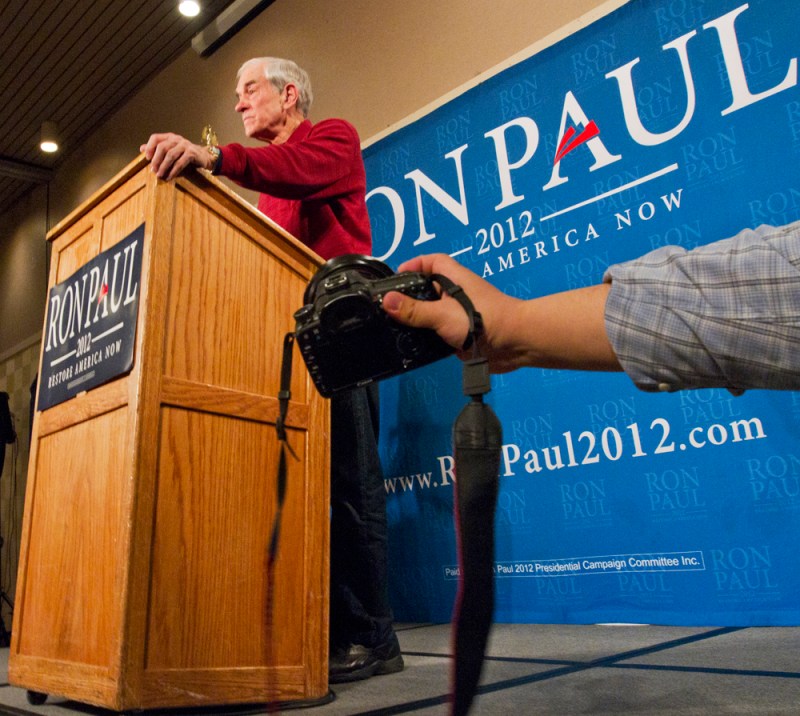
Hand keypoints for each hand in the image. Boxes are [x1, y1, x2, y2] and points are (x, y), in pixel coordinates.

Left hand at [139, 133, 213, 179]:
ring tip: (159, 175)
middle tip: (153, 170)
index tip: (147, 158)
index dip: (149, 147)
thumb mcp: (171, 150)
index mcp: (170, 137)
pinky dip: (173, 171)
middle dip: (156, 160)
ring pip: (171, 155)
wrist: (204, 157)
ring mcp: (185, 145)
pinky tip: (169, 177)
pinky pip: (180, 163)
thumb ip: (157, 149)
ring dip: (164, 166)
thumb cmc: (185, 154)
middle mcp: (177, 139)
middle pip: (162, 147)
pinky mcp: (192, 154)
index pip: (156, 138)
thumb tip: (142, 148)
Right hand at [381, 253, 619, 373]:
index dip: (412, 265)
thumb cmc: (483, 319)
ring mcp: (456, 316)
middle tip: (384, 309)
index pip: (430, 262)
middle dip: (407, 298)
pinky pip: (436, 334)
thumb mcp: (443, 314)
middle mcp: (454, 294)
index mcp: (453, 278)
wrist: (515, 344)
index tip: (393, 279)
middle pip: (425, 290)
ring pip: (429, 315)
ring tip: (390, 330)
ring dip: (415, 322)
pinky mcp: (458, 336)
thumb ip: (415, 310)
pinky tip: (408, 348)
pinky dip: (424, 339)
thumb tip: (387, 302)